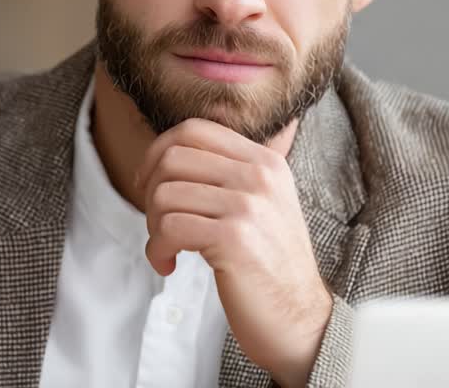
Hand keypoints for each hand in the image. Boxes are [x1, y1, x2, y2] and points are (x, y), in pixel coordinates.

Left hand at [135, 118, 332, 387]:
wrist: (300, 318)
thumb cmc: (269, 265)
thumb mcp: (261, 204)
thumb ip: (227, 174)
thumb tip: (166, 154)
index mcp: (265, 161)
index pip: (195, 130)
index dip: (158, 152)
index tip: (148, 183)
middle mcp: (260, 176)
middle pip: (173, 158)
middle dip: (150, 192)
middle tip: (159, 225)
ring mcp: (248, 205)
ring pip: (164, 194)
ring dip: (153, 227)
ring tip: (168, 248)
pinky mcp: (234, 238)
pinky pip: (169, 228)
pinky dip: (156, 250)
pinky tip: (168, 265)